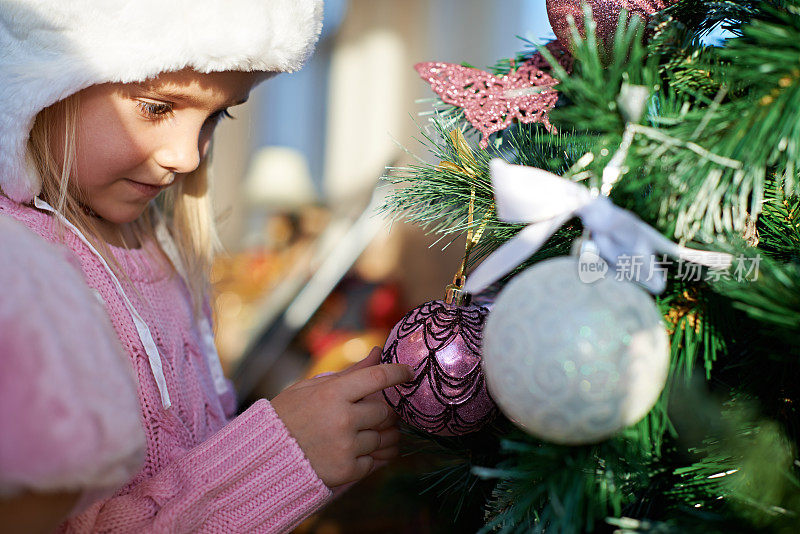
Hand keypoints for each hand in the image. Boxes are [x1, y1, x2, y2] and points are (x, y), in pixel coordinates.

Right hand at [271, 347, 411, 487]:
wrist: (264, 459)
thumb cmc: (288, 416)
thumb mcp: (311, 387)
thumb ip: (350, 373)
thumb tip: (378, 352)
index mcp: (333, 394)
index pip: (378, 378)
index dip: (399, 372)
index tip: (409, 372)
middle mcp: (343, 420)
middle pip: (385, 412)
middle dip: (386, 412)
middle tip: (376, 413)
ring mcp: (346, 447)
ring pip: (385, 439)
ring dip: (383, 436)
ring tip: (366, 433)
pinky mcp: (347, 471)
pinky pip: (375, 461)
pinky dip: (371, 456)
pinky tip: (355, 451)